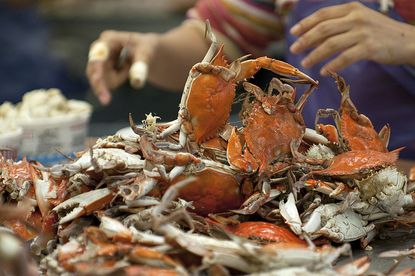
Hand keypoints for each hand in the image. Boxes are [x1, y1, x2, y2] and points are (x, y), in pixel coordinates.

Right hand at [86, 31, 158, 104]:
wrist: (147, 50)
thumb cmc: (147, 47)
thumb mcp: (147, 54)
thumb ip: (141, 65)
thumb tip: (136, 82)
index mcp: (109, 39)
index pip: (98, 56)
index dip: (96, 69)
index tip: (97, 81)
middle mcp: (100, 48)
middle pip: (93, 70)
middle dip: (100, 86)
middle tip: (106, 101)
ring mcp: (99, 59)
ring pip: (100, 79)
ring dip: (116, 80)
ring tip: (128, 68)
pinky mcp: (101, 68)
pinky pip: (105, 82)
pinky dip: (117, 81)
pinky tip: (124, 71)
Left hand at [289, 1, 414, 75]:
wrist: (408, 41)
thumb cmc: (379, 32)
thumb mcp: (360, 22)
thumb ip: (338, 26)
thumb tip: (312, 37)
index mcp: (352, 9)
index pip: (323, 14)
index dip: (305, 23)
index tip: (293, 33)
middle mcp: (356, 18)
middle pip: (323, 29)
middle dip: (305, 40)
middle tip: (294, 49)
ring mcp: (363, 32)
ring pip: (331, 44)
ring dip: (315, 54)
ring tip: (305, 63)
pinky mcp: (369, 47)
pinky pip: (345, 58)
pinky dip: (332, 65)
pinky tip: (323, 71)